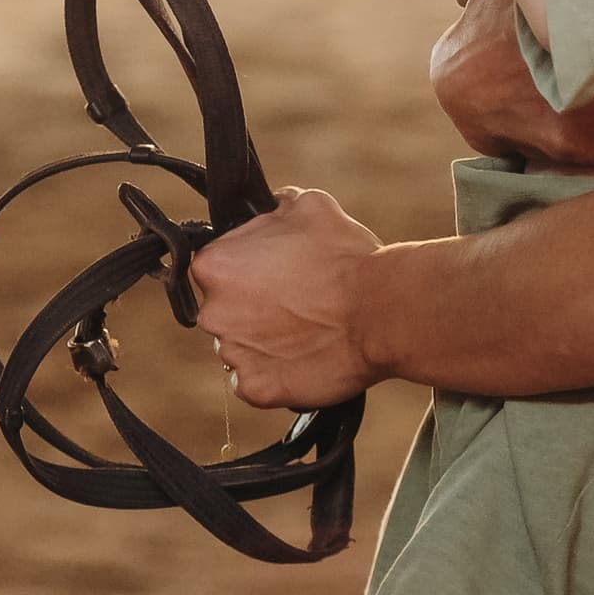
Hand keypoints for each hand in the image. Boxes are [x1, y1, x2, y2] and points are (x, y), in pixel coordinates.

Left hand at [189, 186, 383, 408]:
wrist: (381, 312)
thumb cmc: (346, 257)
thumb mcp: (310, 204)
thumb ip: (276, 206)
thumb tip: (271, 207)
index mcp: (214, 265)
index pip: (216, 265)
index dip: (249, 266)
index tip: (277, 271)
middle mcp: (212, 312)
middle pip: (226, 308)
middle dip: (254, 305)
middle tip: (298, 300)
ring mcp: (232, 355)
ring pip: (241, 346)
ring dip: (266, 340)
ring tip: (308, 330)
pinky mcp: (256, 389)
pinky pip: (258, 381)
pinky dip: (278, 372)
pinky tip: (305, 357)